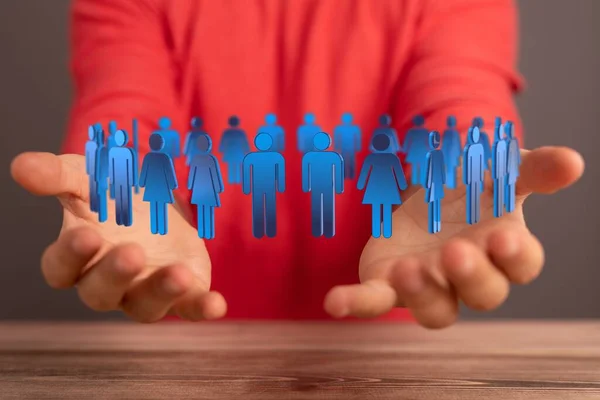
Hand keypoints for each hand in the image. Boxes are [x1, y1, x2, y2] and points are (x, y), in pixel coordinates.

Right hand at [11, 152, 226, 322]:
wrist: (162, 197)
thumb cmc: (116, 192)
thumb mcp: (90, 176)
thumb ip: (58, 174)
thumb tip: (21, 166)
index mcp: (79, 256)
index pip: (61, 268)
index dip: (70, 256)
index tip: (85, 234)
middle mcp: (108, 282)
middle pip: (100, 293)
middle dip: (115, 274)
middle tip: (132, 252)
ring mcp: (145, 290)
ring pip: (145, 306)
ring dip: (160, 292)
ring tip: (178, 274)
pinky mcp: (182, 293)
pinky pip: (190, 308)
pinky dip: (202, 308)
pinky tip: (217, 305)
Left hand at [324, 147, 583, 327]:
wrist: (426, 189)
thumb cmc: (471, 185)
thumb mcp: (499, 168)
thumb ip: (532, 168)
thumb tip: (572, 162)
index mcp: (502, 246)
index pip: (521, 265)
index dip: (515, 257)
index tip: (501, 239)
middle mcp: (468, 275)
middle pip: (483, 294)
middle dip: (471, 277)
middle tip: (455, 252)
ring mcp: (428, 283)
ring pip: (435, 310)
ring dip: (423, 295)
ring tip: (407, 269)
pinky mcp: (388, 284)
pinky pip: (376, 302)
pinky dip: (357, 304)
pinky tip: (335, 301)